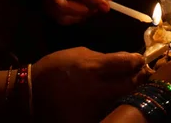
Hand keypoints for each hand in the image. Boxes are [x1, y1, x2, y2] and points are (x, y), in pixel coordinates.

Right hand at [33, 47, 147, 122]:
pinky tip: (113, 100)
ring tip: (129, 87)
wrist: (29, 94)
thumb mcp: (79, 53)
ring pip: (122, 100)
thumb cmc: (55, 68)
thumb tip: (126, 58)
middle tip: (141, 74)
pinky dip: (113, 105)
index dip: (137, 61)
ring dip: (128, 92)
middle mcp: (97, 89)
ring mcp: (93, 108)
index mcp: (93, 67)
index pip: (126, 63)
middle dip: (138, 78)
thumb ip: (104, 57)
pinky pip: (108, 112)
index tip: (140, 60)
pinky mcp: (88, 121)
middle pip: (130, 84)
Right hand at [45, 0, 111, 24]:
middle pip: (65, 6)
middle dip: (86, 9)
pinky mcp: (49, 11)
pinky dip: (78, 17)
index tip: (106, 6)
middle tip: (101, 6)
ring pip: (65, 16)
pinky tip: (84, 9)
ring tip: (93, 5)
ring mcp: (47, 1)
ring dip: (83, 14)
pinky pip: (65, 20)